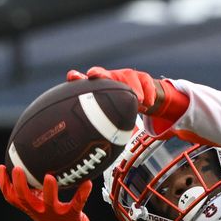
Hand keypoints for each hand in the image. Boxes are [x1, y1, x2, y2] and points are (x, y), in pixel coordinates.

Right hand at [0, 166, 97, 220]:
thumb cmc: (54, 217)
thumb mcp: (40, 204)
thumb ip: (34, 190)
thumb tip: (30, 165)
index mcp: (31, 207)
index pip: (11, 197)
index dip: (3, 183)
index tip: (1, 167)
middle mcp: (40, 211)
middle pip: (24, 199)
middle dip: (19, 184)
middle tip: (17, 169)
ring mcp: (56, 214)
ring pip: (49, 203)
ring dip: (49, 190)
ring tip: (49, 177)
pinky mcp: (72, 216)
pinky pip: (78, 203)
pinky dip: (83, 193)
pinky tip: (88, 182)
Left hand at [68, 66, 188, 128]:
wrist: (146, 99)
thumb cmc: (124, 108)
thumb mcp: (113, 117)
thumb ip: (103, 126)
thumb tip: (90, 147)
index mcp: (100, 87)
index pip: (85, 80)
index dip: (77, 78)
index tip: (72, 77)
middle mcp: (111, 78)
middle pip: (103, 73)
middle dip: (98, 74)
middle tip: (94, 75)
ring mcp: (127, 76)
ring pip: (129, 78)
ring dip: (134, 88)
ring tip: (139, 101)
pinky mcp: (143, 78)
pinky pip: (147, 84)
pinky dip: (148, 94)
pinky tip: (148, 104)